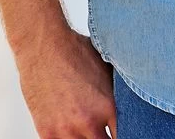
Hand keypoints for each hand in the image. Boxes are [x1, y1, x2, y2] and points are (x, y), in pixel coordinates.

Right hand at [16, 23, 116, 137]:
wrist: (43, 44)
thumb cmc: (75, 51)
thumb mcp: (106, 69)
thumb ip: (117, 92)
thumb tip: (130, 102)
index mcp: (108, 106)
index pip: (127, 134)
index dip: (127, 132)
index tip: (122, 129)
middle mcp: (89, 122)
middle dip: (106, 137)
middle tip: (104, 129)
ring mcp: (66, 130)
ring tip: (86, 127)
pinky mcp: (47, 133)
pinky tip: (71, 131)